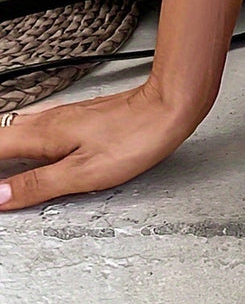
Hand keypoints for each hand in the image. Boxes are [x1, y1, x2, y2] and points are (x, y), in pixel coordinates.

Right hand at [0, 77, 204, 211]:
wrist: (168, 106)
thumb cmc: (135, 137)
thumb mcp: (83, 173)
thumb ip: (38, 184)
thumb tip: (0, 197)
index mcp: (42, 135)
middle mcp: (48, 121)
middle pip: (1, 136)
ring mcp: (63, 116)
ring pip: (18, 129)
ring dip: (5, 149)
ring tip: (6, 170)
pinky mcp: (79, 116)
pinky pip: (38, 127)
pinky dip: (25, 142)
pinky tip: (34, 151)